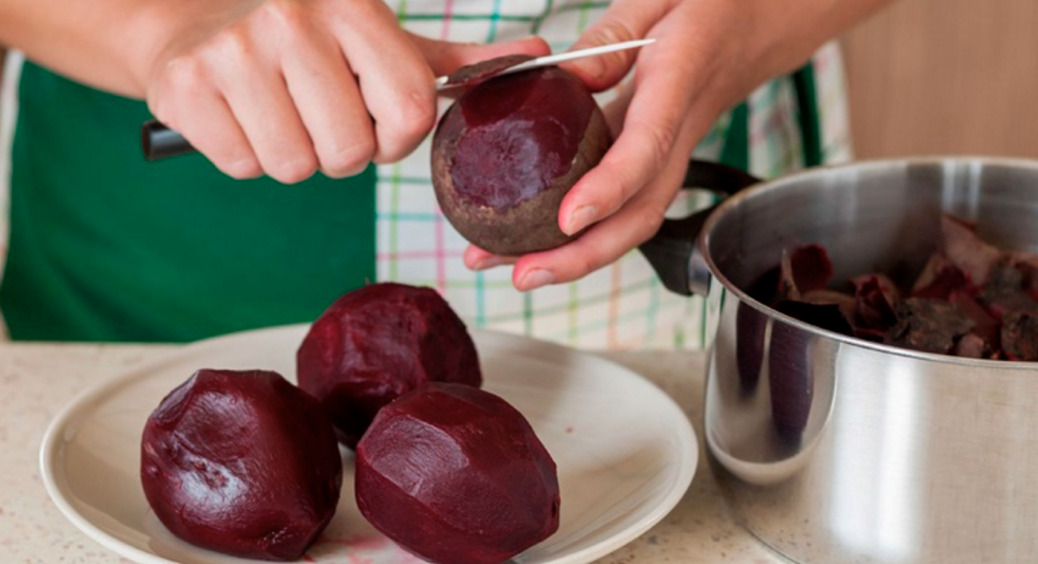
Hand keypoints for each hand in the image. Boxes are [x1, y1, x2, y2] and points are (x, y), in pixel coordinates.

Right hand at [140, 0, 548, 182]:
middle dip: (343, 150)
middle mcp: (292, 18)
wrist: (195, 21)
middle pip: (352, 151)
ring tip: (280, 110)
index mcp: (353, 5)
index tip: (375, 119)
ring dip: (296, 155)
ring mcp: (234, 50)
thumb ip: (459, 59)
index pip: (409, 111)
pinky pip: (245, 166)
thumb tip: (539, 57)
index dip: (396, 137)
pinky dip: (248, 155)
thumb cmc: (310, 42)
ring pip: (297, 167)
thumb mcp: (385, 42)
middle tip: (319, 114)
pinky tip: (242, 114)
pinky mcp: (185, 86)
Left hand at [464, 0, 891, 290]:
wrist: (758, 24)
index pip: (647, 147)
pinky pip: (621, 207)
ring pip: (630, 222)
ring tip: (510, 271)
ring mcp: (669, 156)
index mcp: (678, 83)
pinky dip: (578, 235)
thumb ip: (615, 33)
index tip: (569, 219)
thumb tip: (570, 77)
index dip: (610, 188)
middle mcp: (678, 133)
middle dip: (583, 254)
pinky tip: (530, 243)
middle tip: (524, 274)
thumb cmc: (710, 6)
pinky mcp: (653, 163)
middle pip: (640, 213)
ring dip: (574, 258)